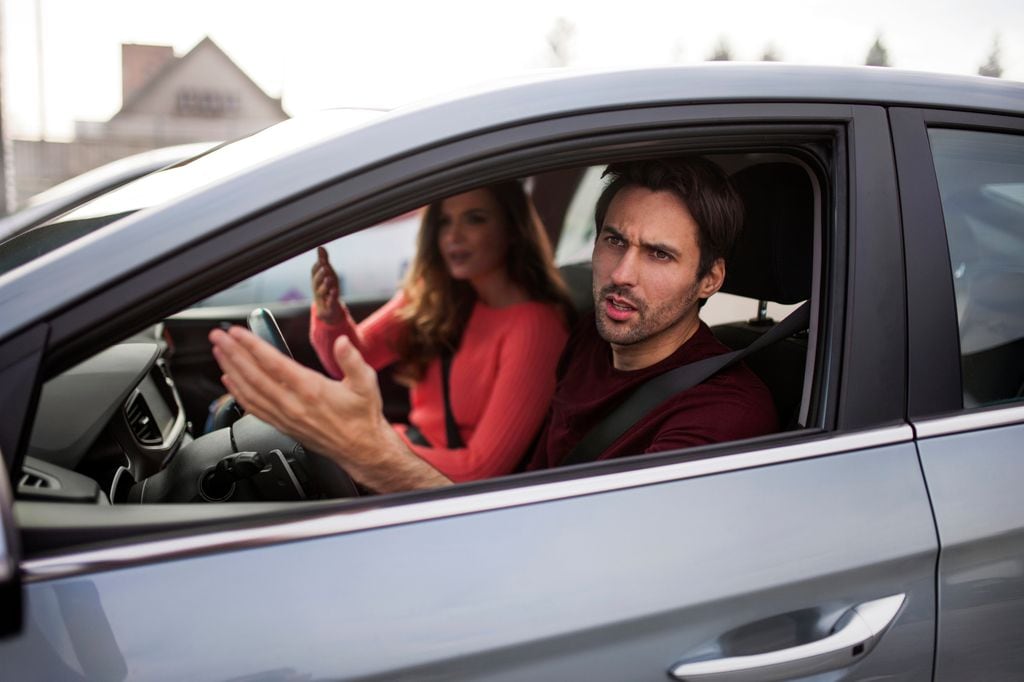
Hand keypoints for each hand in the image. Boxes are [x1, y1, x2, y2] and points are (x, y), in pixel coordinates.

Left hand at [209, 326, 450, 491]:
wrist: (361, 448)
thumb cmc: (362, 416)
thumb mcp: (365, 383)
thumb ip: (352, 360)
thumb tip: (342, 343)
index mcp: (311, 390)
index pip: (273, 364)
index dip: (252, 346)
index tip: (237, 332)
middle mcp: (293, 404)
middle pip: (254, 376)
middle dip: (233, 353)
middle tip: (218, 337)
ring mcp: (285, 416)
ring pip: (249, 391)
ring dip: (231, 370)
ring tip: (219, 353)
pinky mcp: (283, 425)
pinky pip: (254, 408)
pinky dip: (238, 393)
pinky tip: (229, 381)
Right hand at [311, 247, 344, 324]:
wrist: (328, 310)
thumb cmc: (327, 288)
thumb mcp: (327, 274)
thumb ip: (324, 261)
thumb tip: (320, 246)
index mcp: (316, 280)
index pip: (313, 272)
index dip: (317, 266)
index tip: (321, 260)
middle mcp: (317, 289)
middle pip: (316, 281)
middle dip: (320, 274)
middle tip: (325, 267)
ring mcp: (322, 298)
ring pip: (322, 291)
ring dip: (325, 285)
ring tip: (329, 278)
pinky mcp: (329, 306)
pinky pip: (330, 301)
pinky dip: (332, 296)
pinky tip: (334, 291)